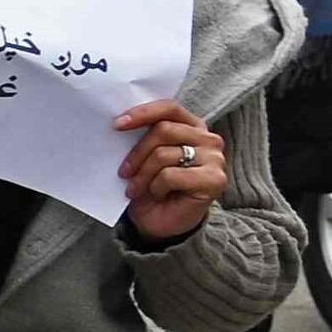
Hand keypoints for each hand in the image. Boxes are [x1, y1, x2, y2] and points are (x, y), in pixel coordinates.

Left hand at [114, 98, 228, 241]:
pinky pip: (171, 175)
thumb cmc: (151, 187)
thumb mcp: (143, 158)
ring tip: (136, 189)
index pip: (169, 108)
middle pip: (163, 130)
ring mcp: (215, 159)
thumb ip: (142, 137)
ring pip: (164, 154)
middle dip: (136, 153)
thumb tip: (119, 122)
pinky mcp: (214, 180)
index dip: (143, 113)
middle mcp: (208, 139)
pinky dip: (156, 187)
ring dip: (142, 174)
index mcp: (192, 126)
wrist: (160, 223)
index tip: (117, 124)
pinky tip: (158, 194)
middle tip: (123, 172)